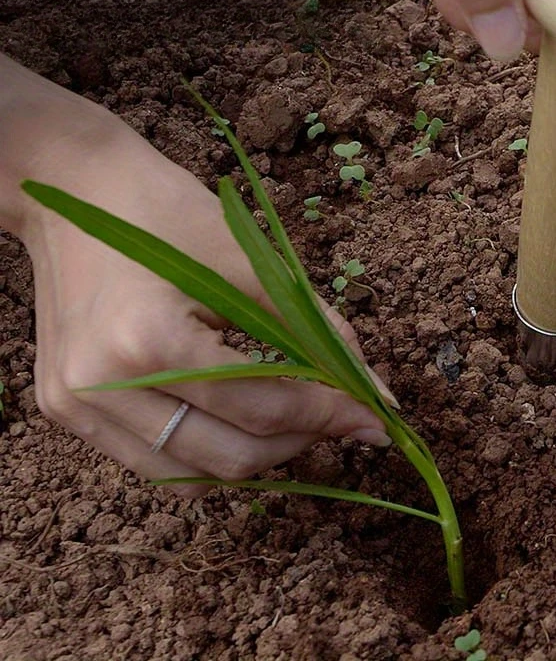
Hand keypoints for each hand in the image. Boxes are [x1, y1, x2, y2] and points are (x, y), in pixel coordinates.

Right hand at [12, 83, 390, 495]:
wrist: (73, 193)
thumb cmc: (163, 210)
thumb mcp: (248, 260)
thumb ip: (314, 328)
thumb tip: (371, 386)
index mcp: (145, 339)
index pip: (259, 406)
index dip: (328, 414)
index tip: (376, 417)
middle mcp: (100, 389)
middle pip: (229, 457)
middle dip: (301, 441)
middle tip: (343, 415)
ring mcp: (75, 408)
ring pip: (192, 475)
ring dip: (259, 455)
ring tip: (298, 419)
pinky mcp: (66, 411)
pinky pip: (156, 460)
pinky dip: (210, 450)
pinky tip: (244, 420)